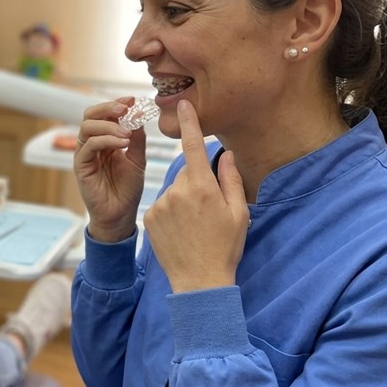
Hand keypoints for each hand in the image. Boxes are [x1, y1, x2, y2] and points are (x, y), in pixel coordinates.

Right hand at [73, 98, 147, 241]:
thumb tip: (138, 115)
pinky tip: (122, 143)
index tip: (132, 100)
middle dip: (108, 108)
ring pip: (87, 127)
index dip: (116, 104)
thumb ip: (137, 138)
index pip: (104, 115)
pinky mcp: (80, 166)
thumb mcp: (138, 159)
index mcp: (104, 140)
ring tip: (127, 134)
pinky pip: (89, 145)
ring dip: (109, 125)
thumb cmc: (127, 190)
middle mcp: (91, 144)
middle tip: (125, 109)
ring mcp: (84, 154)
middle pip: (90, 115)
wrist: (120, 215)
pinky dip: (105, 140)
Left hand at [143, 100, 248, 291]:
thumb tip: (226, 155)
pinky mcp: (148, 217)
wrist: (199, 281)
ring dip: (183, 201)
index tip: (184, 105)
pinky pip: (162, 206)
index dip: (189, 123)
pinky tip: (180, 232)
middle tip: (208, 212)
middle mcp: (178, 191)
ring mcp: (160, 204)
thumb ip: (232, 179)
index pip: (194, 147)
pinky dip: (171, 214)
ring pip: (174, 191)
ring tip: (194, 227)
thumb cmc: (224, 247)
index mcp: (202, 187)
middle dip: (197, 184)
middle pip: (188, 174)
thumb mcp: (238, 213)